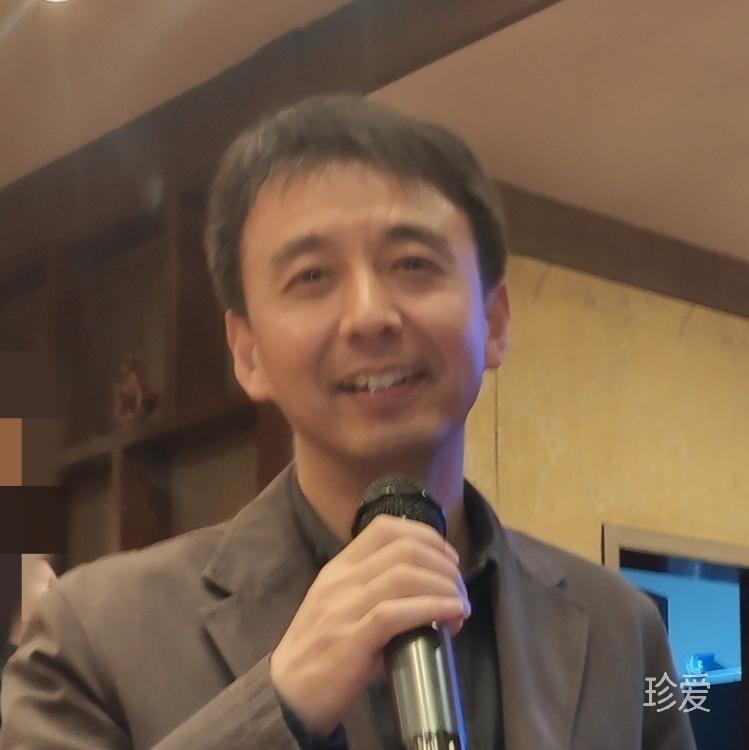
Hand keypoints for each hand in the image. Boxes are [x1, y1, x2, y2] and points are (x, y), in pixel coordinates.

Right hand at [269, 514, 469, 736]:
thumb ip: (371, 588)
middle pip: (404, 549)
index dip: (425, 535)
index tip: (448, 556)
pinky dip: (433, 608)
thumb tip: (426, 586)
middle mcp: (341, 580)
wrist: (287, 692)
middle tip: (460, 586)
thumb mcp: (339, 604)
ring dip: (444, 586)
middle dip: (443, 564)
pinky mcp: (352, 639)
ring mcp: (344, 608)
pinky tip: (453, 615)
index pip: (384, 528)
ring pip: (405, 576)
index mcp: (339, 567)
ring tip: (461, 604)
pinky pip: (398, 612)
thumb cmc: (320, 648)